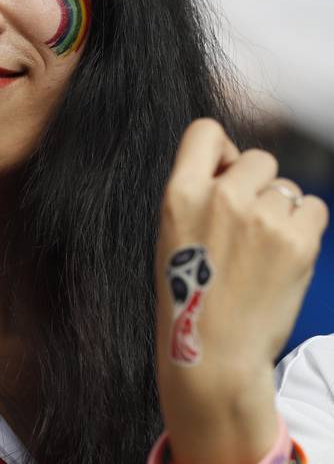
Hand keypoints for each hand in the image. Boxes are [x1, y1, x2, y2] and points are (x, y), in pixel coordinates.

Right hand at [155, 118, 328, 463]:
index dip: (220, 150)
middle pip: (258, 158)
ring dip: (280, 209)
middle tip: (247, 224)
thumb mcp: (172, 232)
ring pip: (287, 187)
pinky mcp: (297, 240)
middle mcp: (222, 197)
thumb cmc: (191, 296)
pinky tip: (284, 254)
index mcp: (181, 193)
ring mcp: (262, 217)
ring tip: (263, 249)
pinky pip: (313, 207)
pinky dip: (305, 226)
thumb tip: (232, 162)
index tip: (225, 171)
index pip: (206, 131)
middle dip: (256, 184)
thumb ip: (198, 191)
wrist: (215, 354)